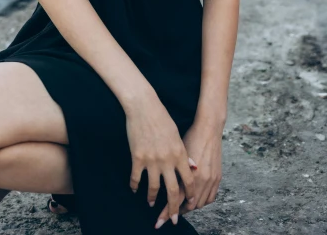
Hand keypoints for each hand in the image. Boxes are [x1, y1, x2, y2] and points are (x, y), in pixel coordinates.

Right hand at [125, 96, 196, 226]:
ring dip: (152, 198)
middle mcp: (167, 160)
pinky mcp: (137, 158)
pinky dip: (135, 186)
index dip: (189, 194)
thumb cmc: (161, 118)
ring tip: (150, 204)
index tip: (189, 203)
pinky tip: (134, 190)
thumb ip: (184, 153)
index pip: (188, 180)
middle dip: (174, 207)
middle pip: (172, 190)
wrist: (143, 107)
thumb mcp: (177, 135)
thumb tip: (192, 167)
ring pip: (154, 188)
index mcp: (179, 153)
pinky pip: (137, 178)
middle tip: (174, 219)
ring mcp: (152, 160)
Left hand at [154, 121, 222, 225]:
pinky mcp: (218, 177)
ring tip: (181, 207)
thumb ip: (173, 171)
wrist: (209, 127)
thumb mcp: (178, 154)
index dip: (167, 210)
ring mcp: (211, 179)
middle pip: (189, 206)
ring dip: (191, 207)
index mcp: (189, 174)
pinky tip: (196, 199)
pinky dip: (203, 201)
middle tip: (169, 216)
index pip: (176, 199)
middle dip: (177, 212)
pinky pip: (211, 197)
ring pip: (200, 204)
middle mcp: (202, 179)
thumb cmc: (190, 137)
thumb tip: (164, 184)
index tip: (159, 219)